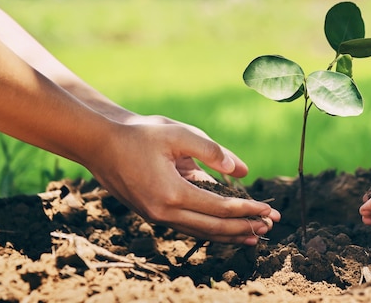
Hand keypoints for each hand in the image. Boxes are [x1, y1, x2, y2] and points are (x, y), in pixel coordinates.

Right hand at [85, 121, 280, 244]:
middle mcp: (164, 212)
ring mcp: (156, 217)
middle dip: (244, 227)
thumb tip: (242, 171)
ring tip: (254, 235)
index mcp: (172, 193)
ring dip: (229, 234)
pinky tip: (224, 230)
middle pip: (213, 228)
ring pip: (200, 232)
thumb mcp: (178, 134)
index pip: (219, 208)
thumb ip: (212, 151)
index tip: (269, 209)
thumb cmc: (139, 134)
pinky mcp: (153, 215)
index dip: (247, 209)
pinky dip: (210, 231)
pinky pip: (188, 227)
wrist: (99, 144)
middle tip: (270, 226)